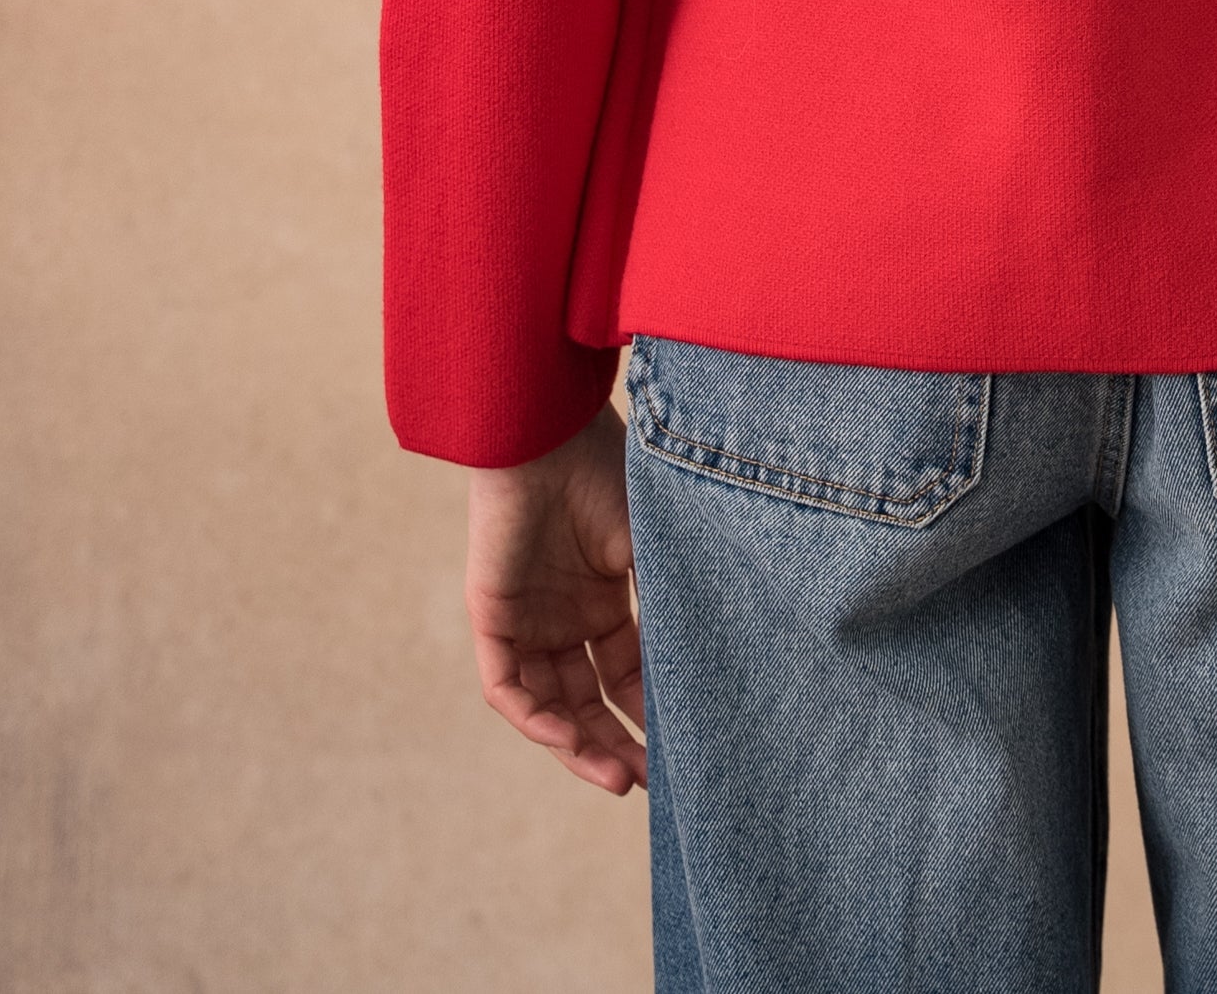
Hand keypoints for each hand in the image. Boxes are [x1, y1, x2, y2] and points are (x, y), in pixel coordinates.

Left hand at [463, 402, 647, 792]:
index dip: (648, 715)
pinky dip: (534, 717)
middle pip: (587, 701)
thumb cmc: (610, 473)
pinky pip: (506, 685)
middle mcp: (566, 615)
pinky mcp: (492, 614)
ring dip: (578, 744)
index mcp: (605, 598)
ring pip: (549, 704)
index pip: (625, 675)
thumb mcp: (654, 546)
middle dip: (615, 744)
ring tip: (616, 777)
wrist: (551, 432)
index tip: (679, 753)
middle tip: (647, 784)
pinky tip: (566, 738)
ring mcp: (528, 618)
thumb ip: (674, 601)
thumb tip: (724, 661)